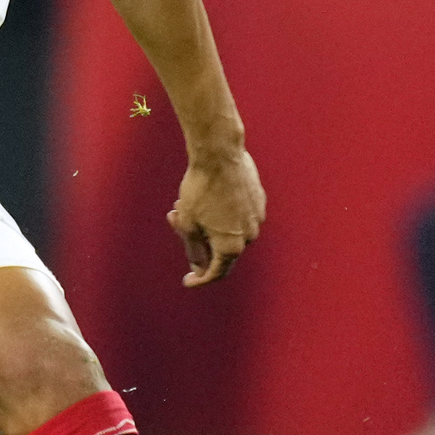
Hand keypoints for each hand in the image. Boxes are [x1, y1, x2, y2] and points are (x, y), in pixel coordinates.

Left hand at [168, 145, 264, 286]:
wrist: (220, 153)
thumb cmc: (200, 188)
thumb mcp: (188, 223)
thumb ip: (194, 249)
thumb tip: (198, 266)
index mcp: (231, 247)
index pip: (216, 273)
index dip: (200, 280)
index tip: (187, 281)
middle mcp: (249, 236)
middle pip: (222, 250)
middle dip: (198, 242)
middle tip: (176, 224)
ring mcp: (257, 217)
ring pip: (230, 230)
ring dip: (208, 225)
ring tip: (186, 204)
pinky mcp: (259, 200)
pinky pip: (239, 215)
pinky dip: (222, 212)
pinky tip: (206, 196)